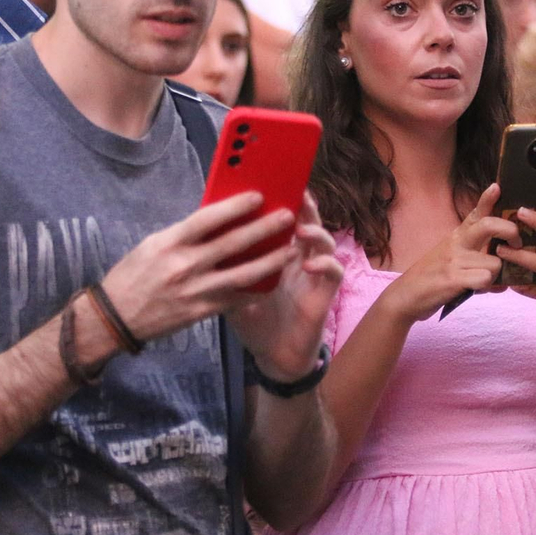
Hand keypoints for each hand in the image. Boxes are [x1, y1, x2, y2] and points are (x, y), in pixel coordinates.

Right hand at [102, 191, 299, 347]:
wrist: (115, 318)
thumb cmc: (133, 275)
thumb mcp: (153, 245)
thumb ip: (185, 234)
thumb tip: (218, 218)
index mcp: (170, 243)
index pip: (207, 219)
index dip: (235, 206)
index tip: (258, 196)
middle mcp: (184, 266)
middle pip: (232, 244)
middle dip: (263, 229)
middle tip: (287, 217)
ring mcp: (195, 291)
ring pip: (242, 274)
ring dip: (270, 261)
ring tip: (290, 250)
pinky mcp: (201, 312)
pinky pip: (235, 298)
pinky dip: (256, 289)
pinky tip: (274, 280)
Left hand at [229, 193, 344, 382]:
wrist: (272, 354)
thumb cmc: (252, 319)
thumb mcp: (232, 287)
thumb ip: (226, 263)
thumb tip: (202, 236)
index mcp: (276, 250)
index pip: (279, 217)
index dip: (280, 198)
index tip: (270, 180)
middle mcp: (299, 256)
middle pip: (305, 220)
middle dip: (302, 204)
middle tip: (295, 190)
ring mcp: (315, 272)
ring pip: (324, 240)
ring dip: (315, 231)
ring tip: (301, 229)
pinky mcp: (326, 292)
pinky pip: (333, 271)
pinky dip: (324, 264)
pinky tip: (309, 265)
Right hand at [383, 183, 519, 323]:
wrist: (405, 296)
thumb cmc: (432, 278)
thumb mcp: (452, 260)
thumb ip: (477, 262)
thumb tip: (504, 277)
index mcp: (457, 236)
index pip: (475, 214)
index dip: (487, 199)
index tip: (497, 187)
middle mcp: (456, 243)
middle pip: (489, 225)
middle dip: (510, 231)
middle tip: (516, 244)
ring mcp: (454, 259)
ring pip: (495, 262)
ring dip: (495, 276)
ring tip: (481, 283)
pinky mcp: (452, 278)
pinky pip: (485, 279)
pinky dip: (486, 288)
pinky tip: (475, 291)